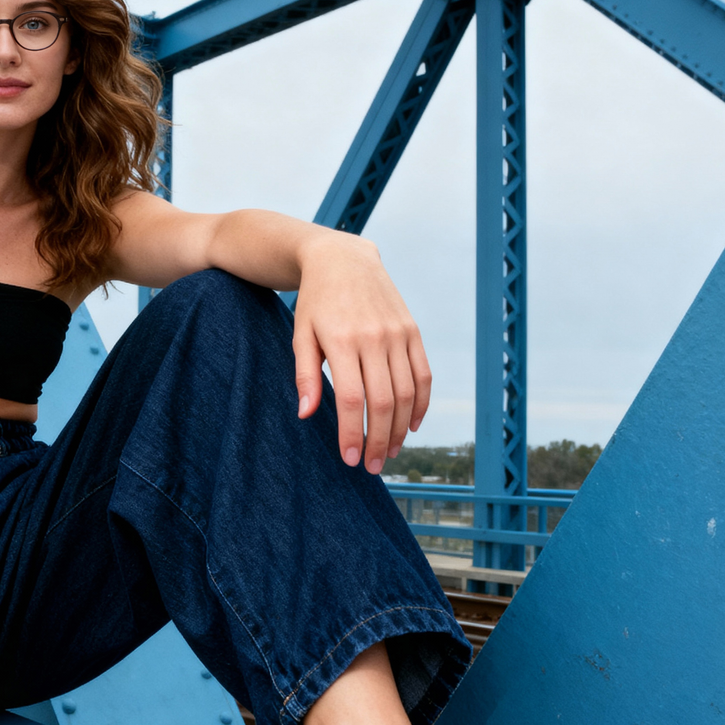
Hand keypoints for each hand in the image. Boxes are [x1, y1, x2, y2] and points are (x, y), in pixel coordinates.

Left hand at [293, 238, 431, 472]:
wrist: (343, 258)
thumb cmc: (315, 302)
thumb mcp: (301, 335)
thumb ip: (304, 375)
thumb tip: (307, 414)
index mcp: (342, 341)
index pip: (353, 400)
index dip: (354, 434)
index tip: (350, 459)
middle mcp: (374, 337)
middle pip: (384, 401)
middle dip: (379, 440)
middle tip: (371, 466)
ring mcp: (398, 333)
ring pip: (407, 392)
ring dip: (400, 428)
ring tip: (389, 452)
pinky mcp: (412, 331)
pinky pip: (423, 374)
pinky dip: (421, 403)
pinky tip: (410, 425)